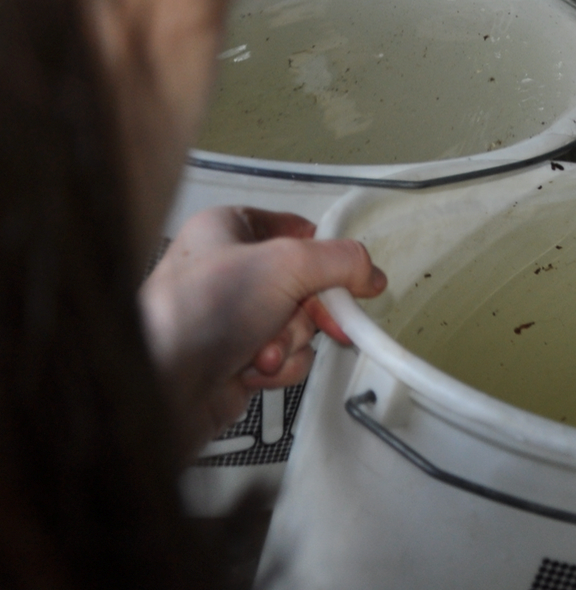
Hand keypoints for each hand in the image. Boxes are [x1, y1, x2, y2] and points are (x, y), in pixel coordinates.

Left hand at [140, 206, 385, 455]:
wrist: (162, 388)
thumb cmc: (204, 311)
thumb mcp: (288, 264)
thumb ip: (342, 261)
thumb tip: (372, 273)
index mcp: (228, 229)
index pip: (296, 229)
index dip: (326, 252)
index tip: (351, 273)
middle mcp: (229, 271)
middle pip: (305, 281)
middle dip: (311, 309)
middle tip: (326, 318)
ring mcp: (233, 318)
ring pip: (298, 323)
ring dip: (292, 340)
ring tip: (263, 350)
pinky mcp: (236, 359)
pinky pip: (284, 355)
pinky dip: (279, 365)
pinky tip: (253, 370)